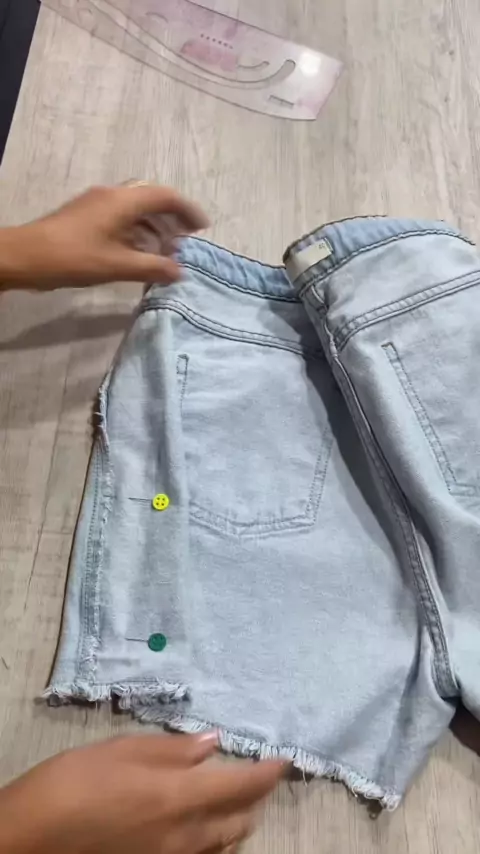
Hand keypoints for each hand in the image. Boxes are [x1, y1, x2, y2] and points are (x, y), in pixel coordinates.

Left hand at [0, 184, 208, 288]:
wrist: (27, 256)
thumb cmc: (75, 257)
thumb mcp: (119, 266)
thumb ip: (153, 268)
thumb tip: (179, 272)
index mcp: (124, 201)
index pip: (166, 197)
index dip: (188, 211)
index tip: (202, 230)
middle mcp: (112, 195)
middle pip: (151, 198)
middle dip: (171, 218)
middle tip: (184, 241)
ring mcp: (97, 203)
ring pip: (135, 208)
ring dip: (154, 226)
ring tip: (165, 251)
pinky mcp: (87, 215)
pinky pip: (121, 216)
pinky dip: (137, 230)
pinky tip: (139, 252)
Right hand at [0, 733, 284, 853]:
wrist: (30, 838)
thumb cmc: (75, 783)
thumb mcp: (122, 751)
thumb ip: (172, 750)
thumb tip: (212, 744)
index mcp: (179, 798)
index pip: (242, 786)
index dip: (267, 773)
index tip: (282, 759)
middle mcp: (185, 836)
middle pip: (241, 821)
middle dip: (255, 798)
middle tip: (256, 774)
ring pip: (224, 845)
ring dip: (237, 820)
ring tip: (232, 797)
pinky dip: (214, 841)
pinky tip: (201, 826)